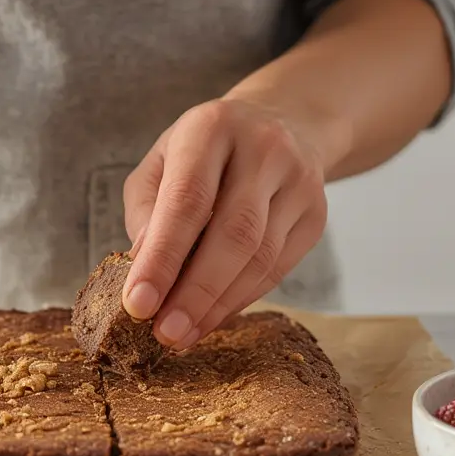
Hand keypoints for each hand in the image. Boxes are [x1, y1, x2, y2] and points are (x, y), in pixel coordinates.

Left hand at [122, 97, 327, 348]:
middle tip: (165, 334)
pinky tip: (211, 319)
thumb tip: (142, 272)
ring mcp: (299, 181)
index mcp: (212, 128)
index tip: (138, 304)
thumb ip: (146, 212)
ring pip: (261, 258)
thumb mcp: (161, 162)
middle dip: (195, 293)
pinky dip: (241, 300)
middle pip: (234, 234)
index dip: (162, 257)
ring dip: (218, 305)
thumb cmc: (204, 151)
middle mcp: (263, 148)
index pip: (187, 200)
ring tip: (182, 334)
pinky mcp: (317, 214)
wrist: (284, 121)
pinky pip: (278, 269)